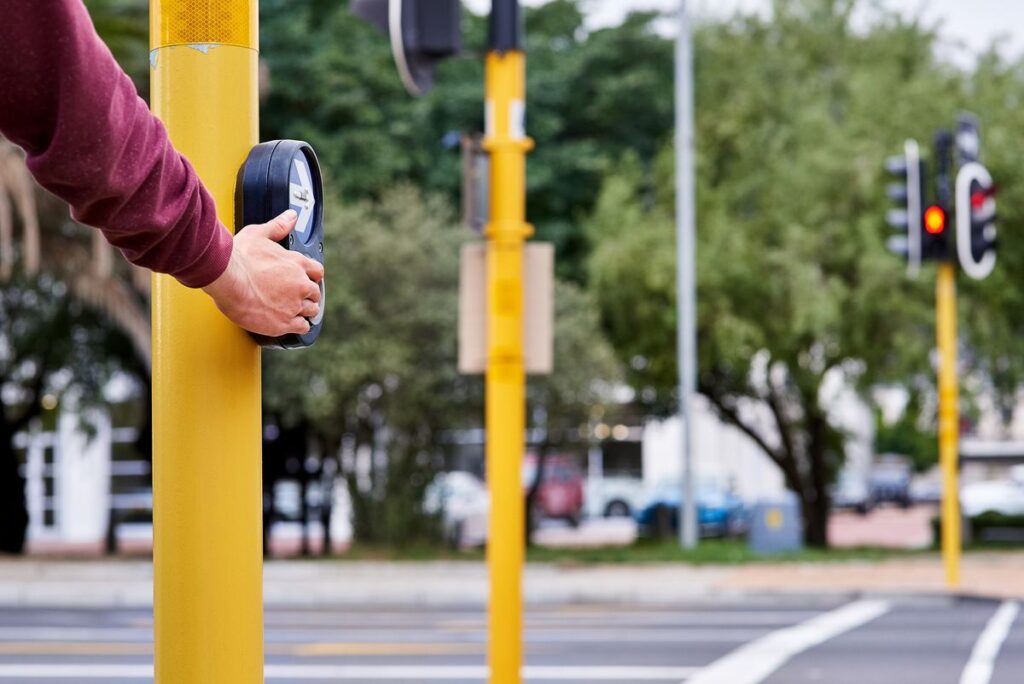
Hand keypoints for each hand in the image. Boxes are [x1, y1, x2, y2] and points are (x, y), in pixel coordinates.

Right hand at [203, 210, 323, 336]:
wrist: (226, 279)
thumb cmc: (239, 257)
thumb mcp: (259, 234)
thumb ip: (278, 226)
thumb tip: (291, 216)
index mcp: (297, 263)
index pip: (317, 271)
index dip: (312, 276)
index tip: (306, 279)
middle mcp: (300, 284)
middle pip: (315, 293)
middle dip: (308, 295)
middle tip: (296, 296)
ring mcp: (294, 304)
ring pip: (311, 310)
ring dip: (304, 310)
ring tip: (293, 310)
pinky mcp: (284, 322)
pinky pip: (302, 327)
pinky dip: (299, 325)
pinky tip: (291, 323)